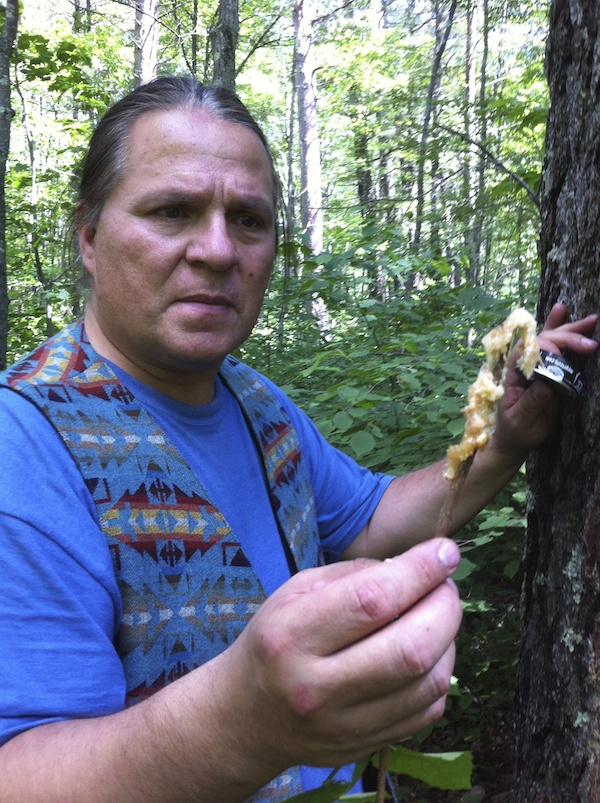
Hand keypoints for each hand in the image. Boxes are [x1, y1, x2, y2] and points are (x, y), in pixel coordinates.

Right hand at [220, 538, 461, 772]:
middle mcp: (317, 687)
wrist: (245, 717)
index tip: (445, 551)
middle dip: (445, 607)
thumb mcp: (294, 592)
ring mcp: (343, 726)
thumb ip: (353, 575)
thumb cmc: (275, 641)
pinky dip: (440, 674)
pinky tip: (429, 653)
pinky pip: (428, 711)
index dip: (420, 571)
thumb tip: (416, 566)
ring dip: (449, 640)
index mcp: (292, 635)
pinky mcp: (365, 748)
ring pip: (428, 683)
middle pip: (410, 648)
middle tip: (445, 585)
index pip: (372, 600)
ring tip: (438, 616)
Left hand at [493, 302, 597, 457]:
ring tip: (593, 319)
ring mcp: (540, 367)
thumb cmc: (514, 430)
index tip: (562, 356)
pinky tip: (563, 311)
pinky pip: (560, 350)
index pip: (529, 352)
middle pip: (546, 342)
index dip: (547, 349)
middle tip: (591, 342)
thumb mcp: (520, 419)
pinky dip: (564, 332)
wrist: (515, 440)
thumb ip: (531, 401)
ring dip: (572, 329)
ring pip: (554, 341)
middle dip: (568, 338)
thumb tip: (547, 383)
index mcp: (514, 373)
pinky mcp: (552, 374)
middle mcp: (526, 365)